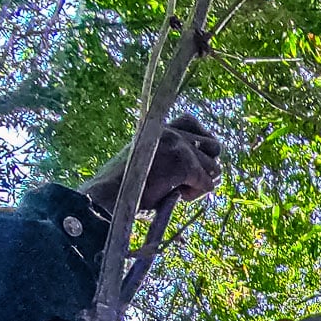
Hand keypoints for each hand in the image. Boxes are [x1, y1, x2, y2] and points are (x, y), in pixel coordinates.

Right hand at [83, 115, 223, 214]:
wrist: (107, 197)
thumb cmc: (123, 189)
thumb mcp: (145, 162)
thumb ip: (170, 155)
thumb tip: (211, 168)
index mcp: (157, 127)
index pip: (192, 122)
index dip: (200, 144)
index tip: (192, 162)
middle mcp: (169, 130)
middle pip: (213, 146)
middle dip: (205, 167)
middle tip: (183, 182)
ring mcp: (177, 144)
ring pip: (213, 167)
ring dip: (199, 184)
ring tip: (175, 190)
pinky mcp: (183, 162)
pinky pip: (207, 183)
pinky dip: (195, 195)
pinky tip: (174, 196)